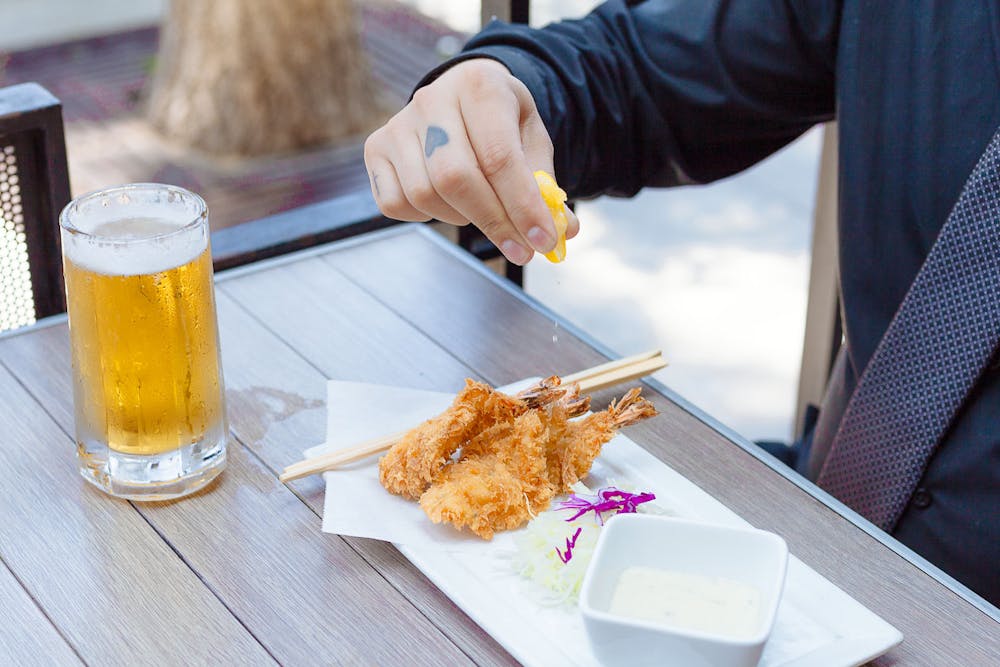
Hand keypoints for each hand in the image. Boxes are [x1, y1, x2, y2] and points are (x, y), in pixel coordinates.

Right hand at [364, 58, 578, 264]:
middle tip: (521, 249)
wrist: (465, 97)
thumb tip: (564, 232)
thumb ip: (545, 186)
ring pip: (424, 195)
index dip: (521, 206)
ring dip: (461, 219)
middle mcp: (432, 99)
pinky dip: (424, 217)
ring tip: (484, 213)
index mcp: (480, 85)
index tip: (542, 241)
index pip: (498, 157)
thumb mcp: (532, 142)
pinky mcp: (376, 148)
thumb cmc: (503, 122)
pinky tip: (448, 204)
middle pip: (456, 179)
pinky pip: (396, 203)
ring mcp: (398, 124)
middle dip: (493, 222)